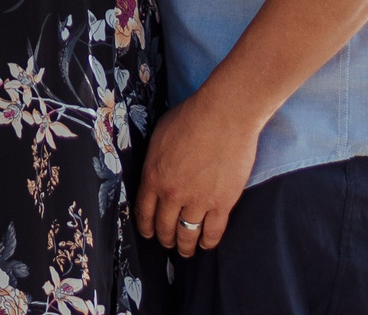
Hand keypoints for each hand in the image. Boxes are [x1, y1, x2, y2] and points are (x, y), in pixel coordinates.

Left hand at [134, 85, 258, 255]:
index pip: (143, 211)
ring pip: (187, 235)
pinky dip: (208, 242)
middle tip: (167, 242)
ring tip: (186, 251)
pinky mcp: (222, 204)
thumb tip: (154, 169)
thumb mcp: (159, 135)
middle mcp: (172, 194)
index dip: (145, 226)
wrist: (224, 116)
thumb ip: (154, 158)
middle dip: (164, 238)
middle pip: (164, 227)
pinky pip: (213, 233)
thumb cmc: (191, 117)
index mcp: (153, 176)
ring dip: (185, 247)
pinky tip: (206, 243)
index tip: (148, 233)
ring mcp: (198, 202)